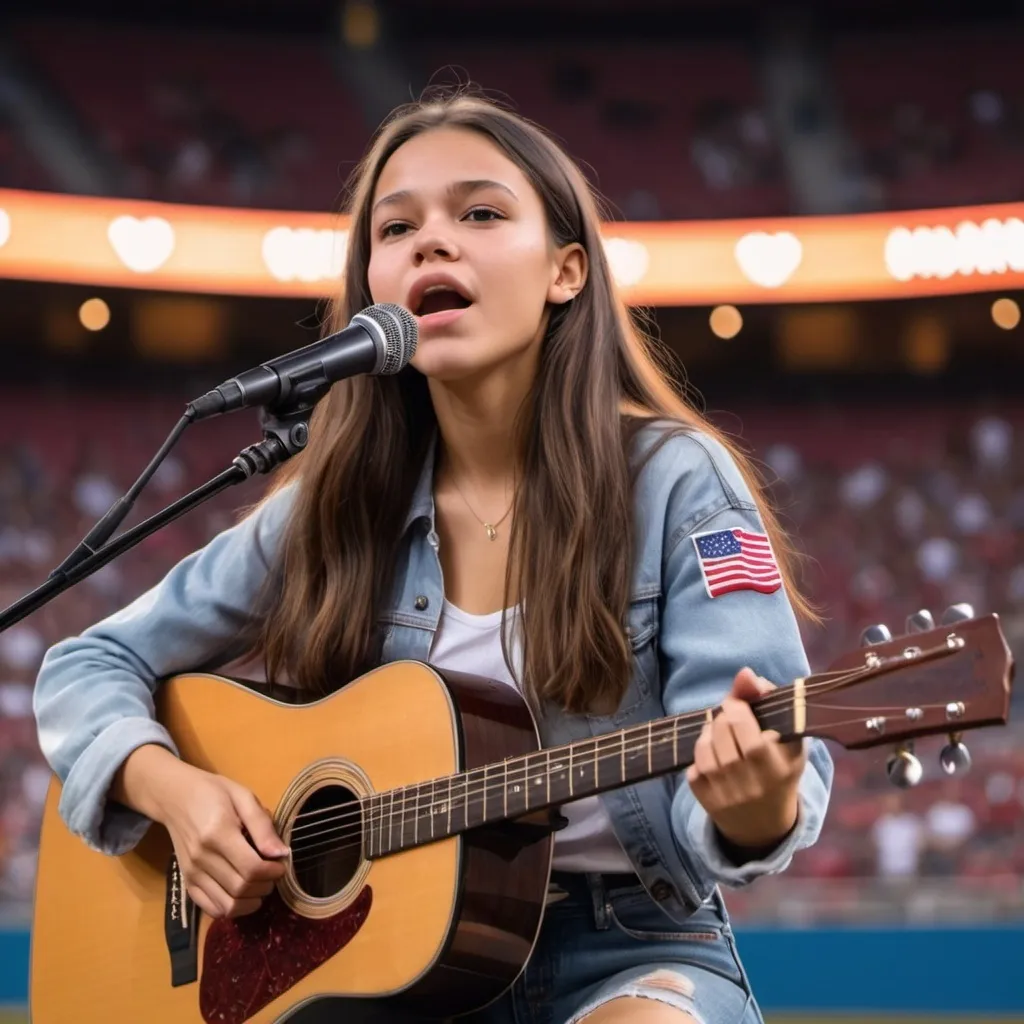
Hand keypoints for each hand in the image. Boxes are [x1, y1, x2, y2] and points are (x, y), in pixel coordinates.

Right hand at [154, 762, 289, 919]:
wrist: (175, 797)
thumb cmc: (214, 792)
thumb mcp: (243, 797)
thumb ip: (262, 826)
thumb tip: (282, 853)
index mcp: (218, 833)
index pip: (250, 868)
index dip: (272, 872)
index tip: (281, 865)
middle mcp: (201, 858)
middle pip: (240, 888)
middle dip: (265, 887)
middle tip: (273, 875)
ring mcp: (191, 873)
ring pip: (226, 905)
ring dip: (250, 902)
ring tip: (260, 886)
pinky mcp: (186, 882)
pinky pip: (210, 908)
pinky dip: (230, 909)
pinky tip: (242, 896)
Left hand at [685, 667, 805, 852]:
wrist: (765, 824)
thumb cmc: (780, 769)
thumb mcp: (787, 737)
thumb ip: (767, 700)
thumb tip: (745, 673)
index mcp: (779, 771)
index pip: (752, 741)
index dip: (739, 712)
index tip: (737, 704)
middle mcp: (753, 788)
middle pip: (725, 739)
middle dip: (722, 717)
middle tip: (728, 715)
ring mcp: (729, 798)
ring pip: (705, 751)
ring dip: (708, 732)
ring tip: (719, 731)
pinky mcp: (708, 803)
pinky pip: (693, 768)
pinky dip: (699, 754)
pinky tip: (713, 753)